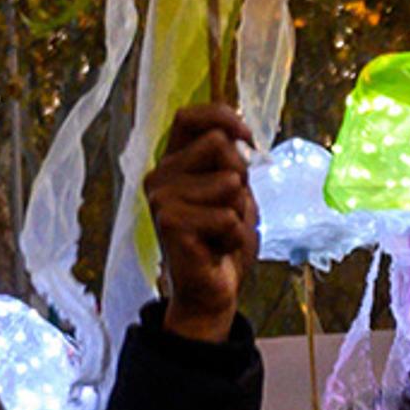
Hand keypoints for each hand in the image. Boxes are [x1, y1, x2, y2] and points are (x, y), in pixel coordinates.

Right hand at [145, 102, 258, 342]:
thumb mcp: (234, 192)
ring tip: (221, 232)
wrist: (211, 292)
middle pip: (220, 144)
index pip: (190, 117)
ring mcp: (162, 199)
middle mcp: (160, 176)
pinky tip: (217, 249)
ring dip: (239, 212)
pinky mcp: (170, 223)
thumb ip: (232, 162)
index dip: (223, 117)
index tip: (249, 139)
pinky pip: (227, 216)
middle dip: (241, 177)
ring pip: (230, 182)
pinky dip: (234, 236)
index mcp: (174, 163)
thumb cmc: (223, 241)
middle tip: (229, 210)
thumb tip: (240, 135)